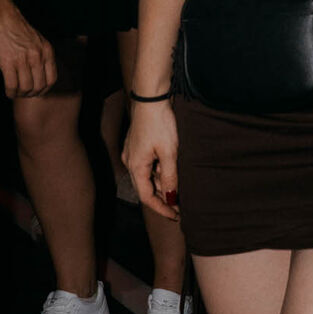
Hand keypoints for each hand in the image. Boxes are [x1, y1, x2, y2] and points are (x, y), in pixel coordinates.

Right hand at [0, 3, 56, 96]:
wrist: (0, 15)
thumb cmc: (15, 26)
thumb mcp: (36, 40)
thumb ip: (40, 54)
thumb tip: (38, 72)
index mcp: (47, 50)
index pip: (52, 79)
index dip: (44, 89)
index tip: (37, 91)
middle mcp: (38, 56)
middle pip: (39, 86)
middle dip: (31, 94)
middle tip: (24, 94)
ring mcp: (23, 59)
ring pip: (26, 88)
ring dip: (20, 94)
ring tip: (15, 92)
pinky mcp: (7, 62)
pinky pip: (12, 85)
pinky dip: (10, 92)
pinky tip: (8, 91)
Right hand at [122, 101, 179, 220]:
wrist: (151, 98)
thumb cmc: (160, 123)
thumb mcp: (169, 152)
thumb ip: (170, 176)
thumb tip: (172, 198)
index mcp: (136, 167)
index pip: (147, 197)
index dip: (161, 208)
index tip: (176, 215)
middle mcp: (131, 162)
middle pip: (147, 187)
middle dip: (164, 197)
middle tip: (181, 204)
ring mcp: (133, 153)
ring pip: (148, 175)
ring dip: (163, 182)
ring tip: (180, 186)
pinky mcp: (138, 144)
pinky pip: (148, 164)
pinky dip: (160, 170)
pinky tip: (172, 167)